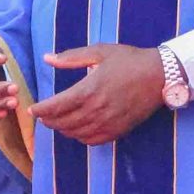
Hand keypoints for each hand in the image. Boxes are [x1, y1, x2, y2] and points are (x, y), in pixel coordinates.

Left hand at [32, 43, 164, 145]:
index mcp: (89, 89)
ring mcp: (107, 122)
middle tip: (42, 116)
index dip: (40, 111)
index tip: (32, 110)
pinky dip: (79, 137)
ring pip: (75, 133)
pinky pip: (92, 140)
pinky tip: (76, 130)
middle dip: (48, 121)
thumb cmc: (129, 60)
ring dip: (62, 129)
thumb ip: (71, 57)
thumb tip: (47, 58)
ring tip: (57, 122)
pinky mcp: (118, 130)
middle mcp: (96, 109)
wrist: (160, 76)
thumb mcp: (100, 52)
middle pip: (62, 123)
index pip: (55, 106)